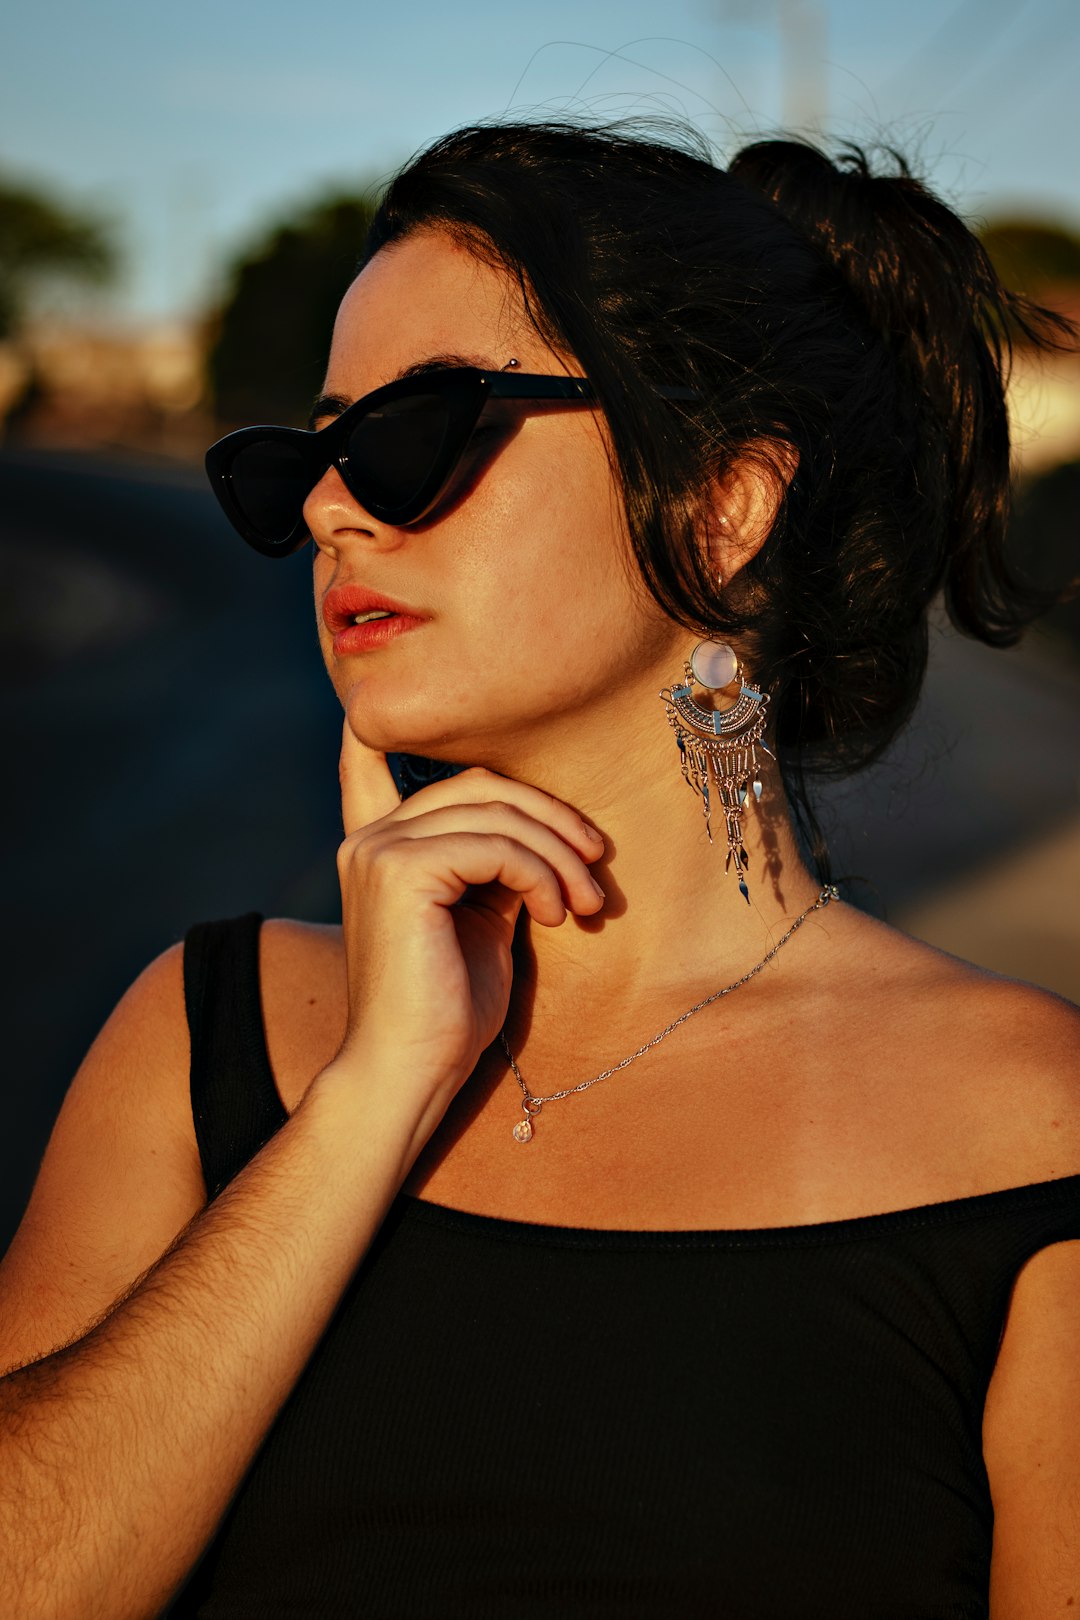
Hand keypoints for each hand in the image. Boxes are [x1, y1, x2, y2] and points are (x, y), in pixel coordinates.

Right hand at [329, 719, 604, 1137]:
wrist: (411, 1073)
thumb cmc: (450, 1010)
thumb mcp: (480, 920)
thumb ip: (493, 866)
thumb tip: (538, 833)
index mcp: (380, 847)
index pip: (369, 764)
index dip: (380, 726)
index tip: (385, 704)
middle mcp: (370, 838)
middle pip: (479, 782)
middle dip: (552, 816)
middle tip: (597, 865)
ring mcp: (379, 849)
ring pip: (495, 807)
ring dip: (559, 851)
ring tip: (586, 904)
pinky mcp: (400, 869)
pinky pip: (496, 843)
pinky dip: (541, 873)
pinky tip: (555, 913)